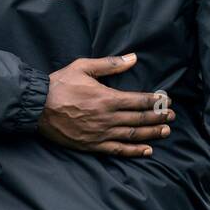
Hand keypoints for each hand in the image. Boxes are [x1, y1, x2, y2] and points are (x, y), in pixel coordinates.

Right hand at [37, 53, 174, 156]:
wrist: (37, 107)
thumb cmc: (59, 84)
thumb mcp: (83, 67)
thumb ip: (110, 64)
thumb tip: (133, 58)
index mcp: (107, 98)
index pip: (139, 100)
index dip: (156, 101)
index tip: (167, 100)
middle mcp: (107, 117)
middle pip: (140, 118)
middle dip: (158, 117)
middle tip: (172, 116)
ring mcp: (101, 133)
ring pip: (133, 135)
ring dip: (152, 133)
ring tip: (166, 131)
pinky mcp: (92, 145)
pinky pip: (118, 150)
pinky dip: (134, 151)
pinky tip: (147, 150)